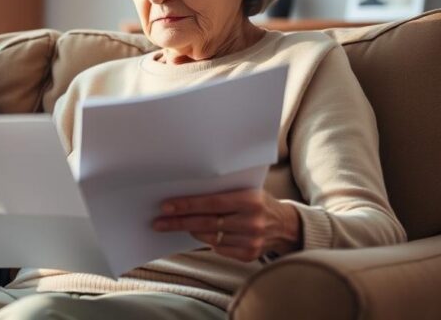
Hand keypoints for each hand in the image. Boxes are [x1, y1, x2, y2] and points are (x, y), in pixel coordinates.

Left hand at [152, 189, 300, 261]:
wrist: (286, 225)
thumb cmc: (258, 202)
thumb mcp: (246, 190)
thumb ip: (222, 193)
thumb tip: (186, 195)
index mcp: (250, 200)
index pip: (211, 203)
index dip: (187, 205)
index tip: (165, 206)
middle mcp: (252, 221)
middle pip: (207, 223)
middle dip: (179, 222)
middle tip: (158, 222)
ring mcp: (252, 240)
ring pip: (210, 237)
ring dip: (190, 231)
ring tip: (173, 225)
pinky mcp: (250, 255)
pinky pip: (219, 249)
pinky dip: (208, 241)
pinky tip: (200, 233)